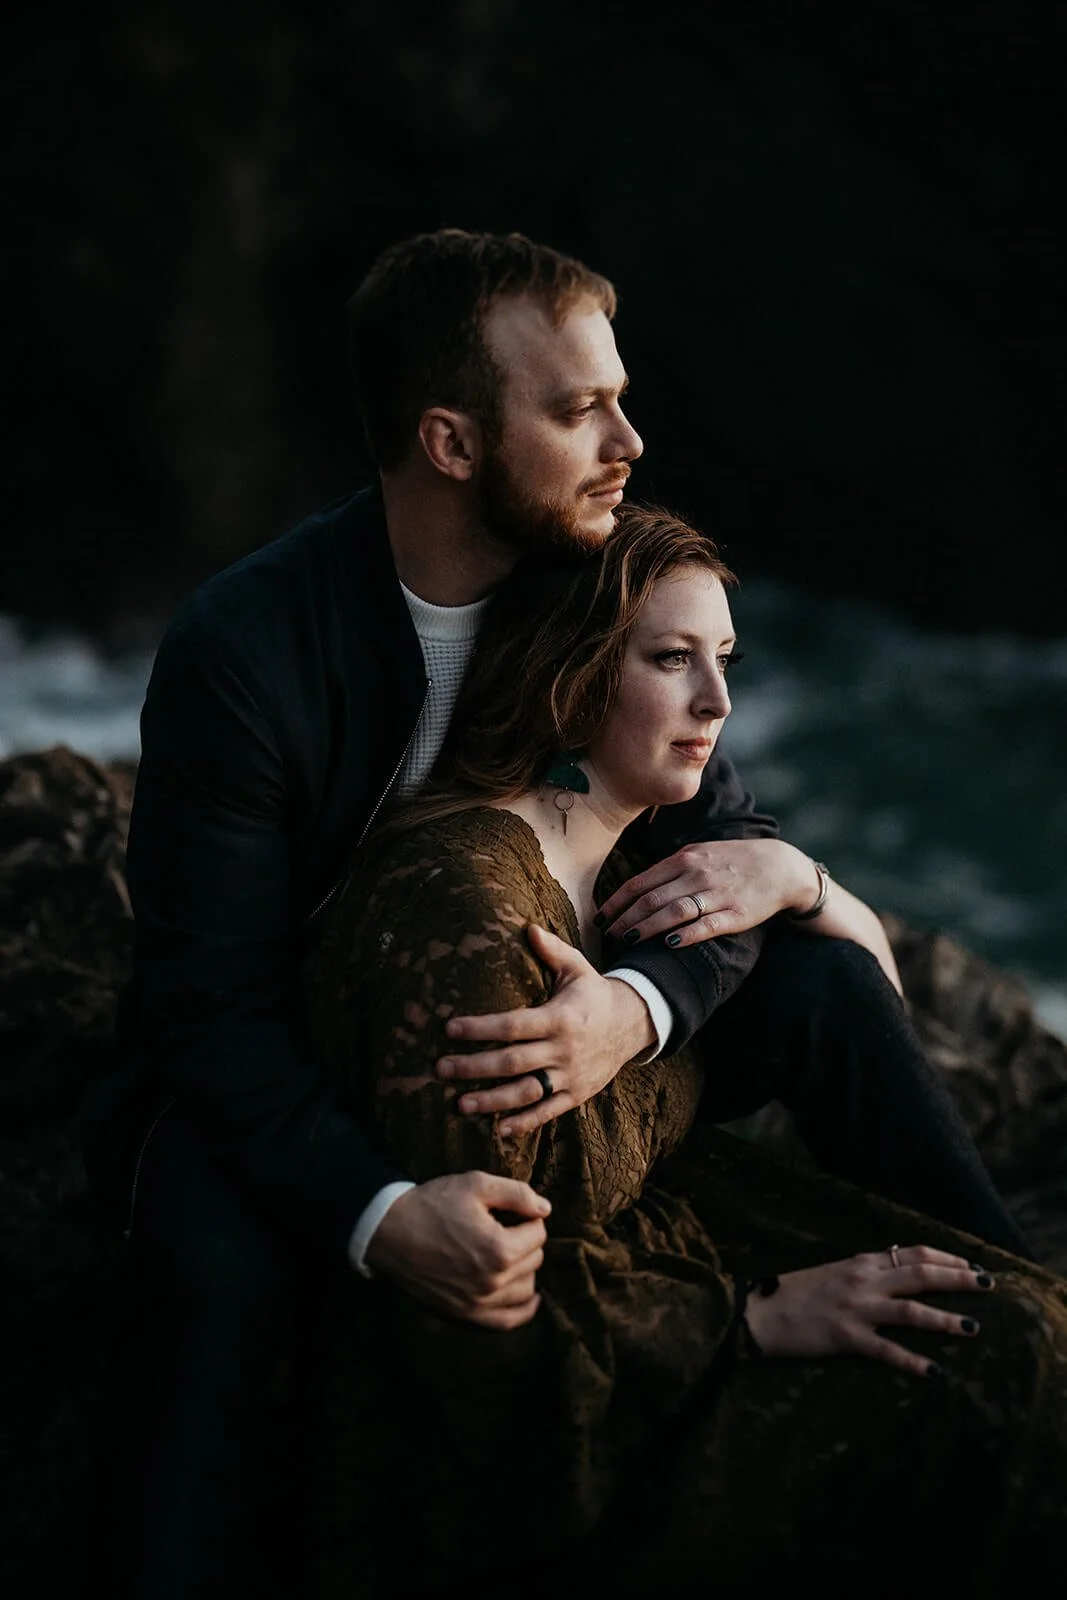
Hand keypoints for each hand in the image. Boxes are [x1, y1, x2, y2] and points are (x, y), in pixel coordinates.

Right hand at [365, 1171, 550, 1329]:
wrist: (390, 1231)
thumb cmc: (432, 1204)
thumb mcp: (476, 1184)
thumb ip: (517, 1194)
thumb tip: (545, 1208)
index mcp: (499, 1249)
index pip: (538, 1233)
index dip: (529, 1217)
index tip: (514, 1211)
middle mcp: (493, 1282)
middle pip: (534, 1260)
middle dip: (527, 1241)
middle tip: (509, 1228)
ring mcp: (478, 1302)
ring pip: (526, 1289)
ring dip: (524, 1269)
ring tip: (511, 1254)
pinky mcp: (464, 1313)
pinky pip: (506, 1321)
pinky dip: (522, 1310)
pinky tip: (530, 1298)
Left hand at [436, 924, 655, 1136]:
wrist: (633, 1024)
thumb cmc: (593, 993)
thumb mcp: (576, 967)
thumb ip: (551, 950)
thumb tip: (527, 927)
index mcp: (559, 1018)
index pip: (512, 1025)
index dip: (481, 1028)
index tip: (450, 1029)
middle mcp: (564, 1050)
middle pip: (512, 1062)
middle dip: (474, 1067)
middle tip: (441, 1068)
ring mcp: (571, 1076)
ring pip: (526, 1092)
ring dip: (492, 1101)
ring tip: (460, 1104)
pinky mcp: (577, 1094)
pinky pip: (548, 1112)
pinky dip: (524, 1123)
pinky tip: (497, 1129)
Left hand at [596, 838, 817, 946]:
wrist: (779, 866)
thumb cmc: (731, 862)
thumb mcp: (698, 854)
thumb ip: (669, 869)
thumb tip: (636, 889)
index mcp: (684, 859)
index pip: (641, 882)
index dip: (617, 902)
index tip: (600, 918)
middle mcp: (697, 874)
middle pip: (652, 898)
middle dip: (625, 918)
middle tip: (607, 935)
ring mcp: (716, 894)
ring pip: (674, 911)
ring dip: (647, 927)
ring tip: (627, 941)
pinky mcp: (736, 914)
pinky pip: (707, 925)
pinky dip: (687, 934)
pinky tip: (669, 944)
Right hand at [744, 1246, 995, 1377]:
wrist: (760, 1311)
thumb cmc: (797, 1293)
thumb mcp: (836, 1272)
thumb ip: (867, 1272)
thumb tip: (899, 1270)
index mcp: (862, 1262)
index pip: (913, 1253)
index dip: (946, 1258)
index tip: (971, 1265)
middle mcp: (863, 1280)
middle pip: (921, 1275)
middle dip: (959, 1279)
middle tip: (988, 1285)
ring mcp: (856, 1308)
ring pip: (911, 1311)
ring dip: (945, 1320)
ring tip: (973, 1328)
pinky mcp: (846, 1337)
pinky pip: (886, 1351)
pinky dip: (912, 1362)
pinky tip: (933, 1373)